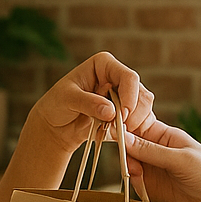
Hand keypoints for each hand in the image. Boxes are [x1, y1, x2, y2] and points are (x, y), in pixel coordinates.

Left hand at [23, 51, 157, 157]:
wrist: (56, 125)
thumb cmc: (57, 104)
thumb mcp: (67, 99)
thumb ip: (88, 103)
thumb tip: (110, 111)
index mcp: (104, 65)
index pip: (128, 76)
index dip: (130, 96)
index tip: (122, 115)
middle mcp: (117, 78)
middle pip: (142, 93)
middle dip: (133, 113)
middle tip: (119, 127)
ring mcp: (124, 96)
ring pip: (144, 109)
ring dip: (133, 123)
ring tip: (113, 131)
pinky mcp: (126, 114)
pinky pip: (139, 122)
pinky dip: (133, 131)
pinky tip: (119, 136)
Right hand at [121, 120, 200, 201]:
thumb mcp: (181, 159)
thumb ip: (151, 151)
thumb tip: (122, 136)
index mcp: (166, 136)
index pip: (137, 125)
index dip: (124, 127)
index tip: (113, 132)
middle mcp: (157, 151)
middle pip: (129, 145)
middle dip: (125, 151)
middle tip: (131, 163)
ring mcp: (154, 171)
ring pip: (129, 164)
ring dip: (128, 168)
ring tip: (137, 176)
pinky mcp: (152, 190)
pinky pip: (134, 183)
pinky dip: (132, 184)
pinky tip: (140, 187)